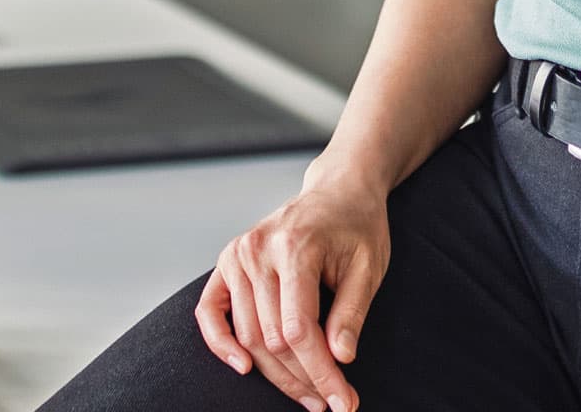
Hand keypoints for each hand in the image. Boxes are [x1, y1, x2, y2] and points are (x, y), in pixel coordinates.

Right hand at [196, 177, 388, 411]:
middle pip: (272, 339)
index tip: (343, 401)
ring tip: (309, 395)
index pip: (299, 329)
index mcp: (295, 247)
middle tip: (331, 403)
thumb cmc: (358, 227)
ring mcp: (236, 255)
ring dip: (277, 374)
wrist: (338, 190)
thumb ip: (352, 312)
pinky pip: (210, 312)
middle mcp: (258, 250)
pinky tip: (244, 368)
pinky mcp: (226, 262)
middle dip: (304, 379)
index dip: (320, 373)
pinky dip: (221, 344)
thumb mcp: (370, 267)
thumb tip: (340, 359)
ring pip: (249, 335)